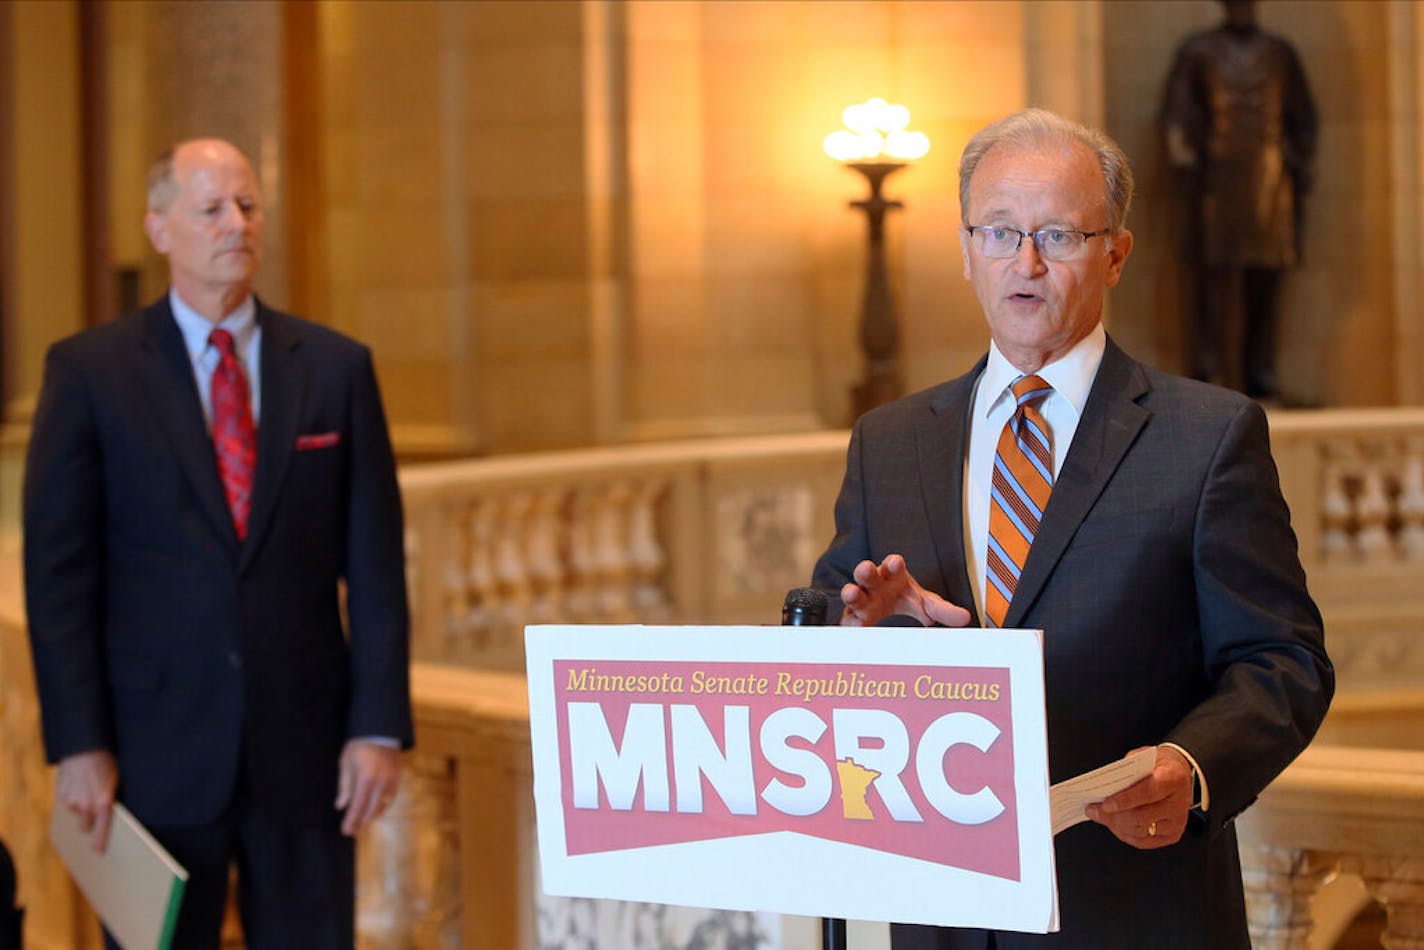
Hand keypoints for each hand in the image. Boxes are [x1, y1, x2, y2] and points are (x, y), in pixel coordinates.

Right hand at [55, 749, 117, 851]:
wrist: (85, 747)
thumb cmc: (106, 764)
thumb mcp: (114, 782)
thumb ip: (109, 801)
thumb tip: (107, 816)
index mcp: (103, 803)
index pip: (102, 830)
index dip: (100, 842)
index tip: (99, 852)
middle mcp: (86, 806)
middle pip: (85, 826)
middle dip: (89, 822)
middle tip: (93, 811)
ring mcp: (71, 801)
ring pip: (76, 813)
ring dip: (81, 807)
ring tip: (87, 790)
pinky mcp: (61, 794)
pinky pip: (68, 802)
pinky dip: (72, 797)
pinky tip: (78, 784)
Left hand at [335, 739, 401, 836]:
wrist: (380, 731)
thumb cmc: (359, 747)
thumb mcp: (346, 763)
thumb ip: (345, 786)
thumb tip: (341, 806)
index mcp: (366, 778)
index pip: (358, 806)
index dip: (351, 821)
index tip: (345, 831)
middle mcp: (380, 782)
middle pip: (371, 810)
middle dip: (361, 822)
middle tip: (352, 831)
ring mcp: (391, 780)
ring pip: (382, 806)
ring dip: (371, 817)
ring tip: (361, 824)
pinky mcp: (397, 778)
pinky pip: (390, 798)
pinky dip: (382, 807)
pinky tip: (375, 812)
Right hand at [839, 554, 971, 627]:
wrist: (885, 611)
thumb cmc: (903, 598)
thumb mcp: (925, 603)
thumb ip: (943, 610)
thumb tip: (965, 617)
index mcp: (892, 576)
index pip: (892, 565)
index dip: (893, 563)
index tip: (896, 563)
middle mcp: (875, 585)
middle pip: (867, 573)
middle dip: (866, 570)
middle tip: (866, 568)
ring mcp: (862, 601)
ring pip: (853, 593)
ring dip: (851, 593)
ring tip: (852, 594)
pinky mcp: (853, 617)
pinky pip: (848, 618)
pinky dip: (850, 621)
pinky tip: (855, 624)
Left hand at [1085, 745, 1194, 848]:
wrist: (1179, 774)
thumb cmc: (1157, 765)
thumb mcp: (1142, 757)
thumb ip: (1125, 772)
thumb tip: (1104, 789)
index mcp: (1172, 778)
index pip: (1147, 793)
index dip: (1124, 800)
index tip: (1104, 804)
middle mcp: (1178, 803)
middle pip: (1142, 817)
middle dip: (1113, 816)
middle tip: (1094, 810)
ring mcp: (1177, 821)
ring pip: (1141, 831)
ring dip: (1116, 825)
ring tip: (1101, 816)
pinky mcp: (1173, 834)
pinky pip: (1144, 841)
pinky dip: (1125, 834)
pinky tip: (1114, 824)